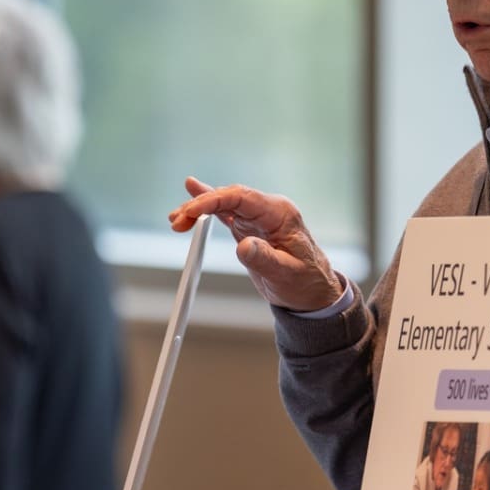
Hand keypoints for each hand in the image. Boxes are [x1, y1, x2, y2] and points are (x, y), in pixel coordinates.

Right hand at [169, 177, 340, 311]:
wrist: (313, 292)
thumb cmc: (306, 283)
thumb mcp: (286, 274)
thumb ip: (265, 259)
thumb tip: (243, 246)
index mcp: (279, 213)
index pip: (241, 197)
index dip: (213, 200)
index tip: (191, 211)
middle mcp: (268, 210)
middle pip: (229, 197)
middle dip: (200, 206)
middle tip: (176, 222)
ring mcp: (258, 218)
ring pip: (224, 204)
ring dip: (199, 209)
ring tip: (176, 219)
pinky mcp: (250, 229)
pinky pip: (226, 214)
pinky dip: (208, 210)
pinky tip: (192, 203)